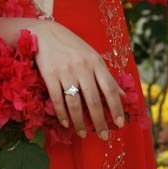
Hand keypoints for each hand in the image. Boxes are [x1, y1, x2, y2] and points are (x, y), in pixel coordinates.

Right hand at [33, 20, 125, 138]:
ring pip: (74, 103)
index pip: (109, 88)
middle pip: (93, 100)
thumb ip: (105, 76)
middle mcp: (82, 67)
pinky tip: (66, 123)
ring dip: (79, 122)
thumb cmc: (71, 46)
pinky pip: (57, 99)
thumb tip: (122, 96)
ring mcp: (65, 71)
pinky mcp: (50, 75)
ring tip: (82, 133)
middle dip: (100, 121)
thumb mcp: (92, 56)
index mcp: (95, 62)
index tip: (120, 124)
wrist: (45, 33)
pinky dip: (62, 114)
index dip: (116, 107)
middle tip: (103, 136)